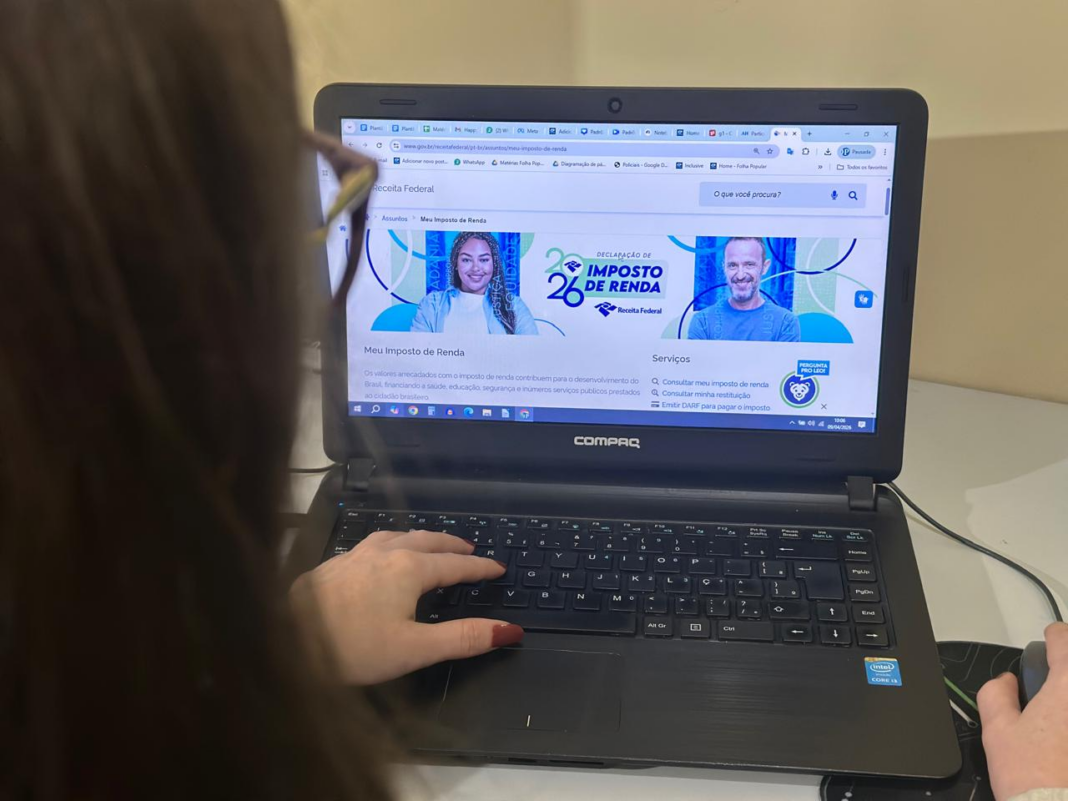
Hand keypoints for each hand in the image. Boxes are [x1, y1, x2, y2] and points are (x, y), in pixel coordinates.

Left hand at [290, 530, 523, 684]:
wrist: (283, 639)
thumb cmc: (351, 648)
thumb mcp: (415, 649)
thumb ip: (464, 638)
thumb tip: (509, 630)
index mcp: (409, 569)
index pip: (455, 564)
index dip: (479, 567)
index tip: (497, 568)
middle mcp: (384, 553)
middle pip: (427, 541)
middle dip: (452, 545)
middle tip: (470, 549)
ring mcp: (354, 555)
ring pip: (397, 536)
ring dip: (421, 539)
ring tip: (431, 545)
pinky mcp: (332, 565)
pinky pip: (372, 543)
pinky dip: (392, 544)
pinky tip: (381, 555)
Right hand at [978, 622, 1067, 800]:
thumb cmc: (1033, 777)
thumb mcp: (998, 732)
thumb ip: (997, 695)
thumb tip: (1006, 683)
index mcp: (1065, 686)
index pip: (1064, 641)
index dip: (1055, 637)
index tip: (1051, 640)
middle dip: (1065, 671)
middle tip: (1056, 682)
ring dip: (1065, 701)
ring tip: (1057, 713)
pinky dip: (1067, 725)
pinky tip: (1062, 740)